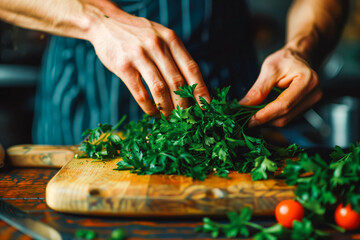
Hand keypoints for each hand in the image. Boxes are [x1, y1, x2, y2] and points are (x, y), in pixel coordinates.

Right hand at [88, 9, 209, 116]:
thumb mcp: (160, 36)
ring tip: (170, 118)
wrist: (105, 22)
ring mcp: (139, 55)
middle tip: (186, 118)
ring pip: (160, 89)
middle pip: (177, 82)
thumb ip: (174, 56)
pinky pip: (140, 93)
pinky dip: (149, 107)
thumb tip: (191, 86)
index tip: (207, 106)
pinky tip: (153, 113)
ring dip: (167, 108)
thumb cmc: (137, 35)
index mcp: (171, 39)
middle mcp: (157, 46)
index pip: (191, 68)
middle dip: (184, 104)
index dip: (201, 90)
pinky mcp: (123, 66)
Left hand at [239, 47, 321, 126]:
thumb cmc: (285, 60)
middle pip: (285, 116)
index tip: (249, 119)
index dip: (265, 114)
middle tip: (245, 119)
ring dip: (267, 121)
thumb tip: (244, 105)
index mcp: (307, 80)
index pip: (284, 104)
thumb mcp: (269, 68)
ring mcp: (312, 103)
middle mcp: (314, 94)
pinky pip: (287, 118)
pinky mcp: (306, 108)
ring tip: (251, 116)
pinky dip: (272, 118)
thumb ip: (259, 89)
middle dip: (264, 119)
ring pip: (285, 120)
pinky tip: (262, 114)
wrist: (298, 58)